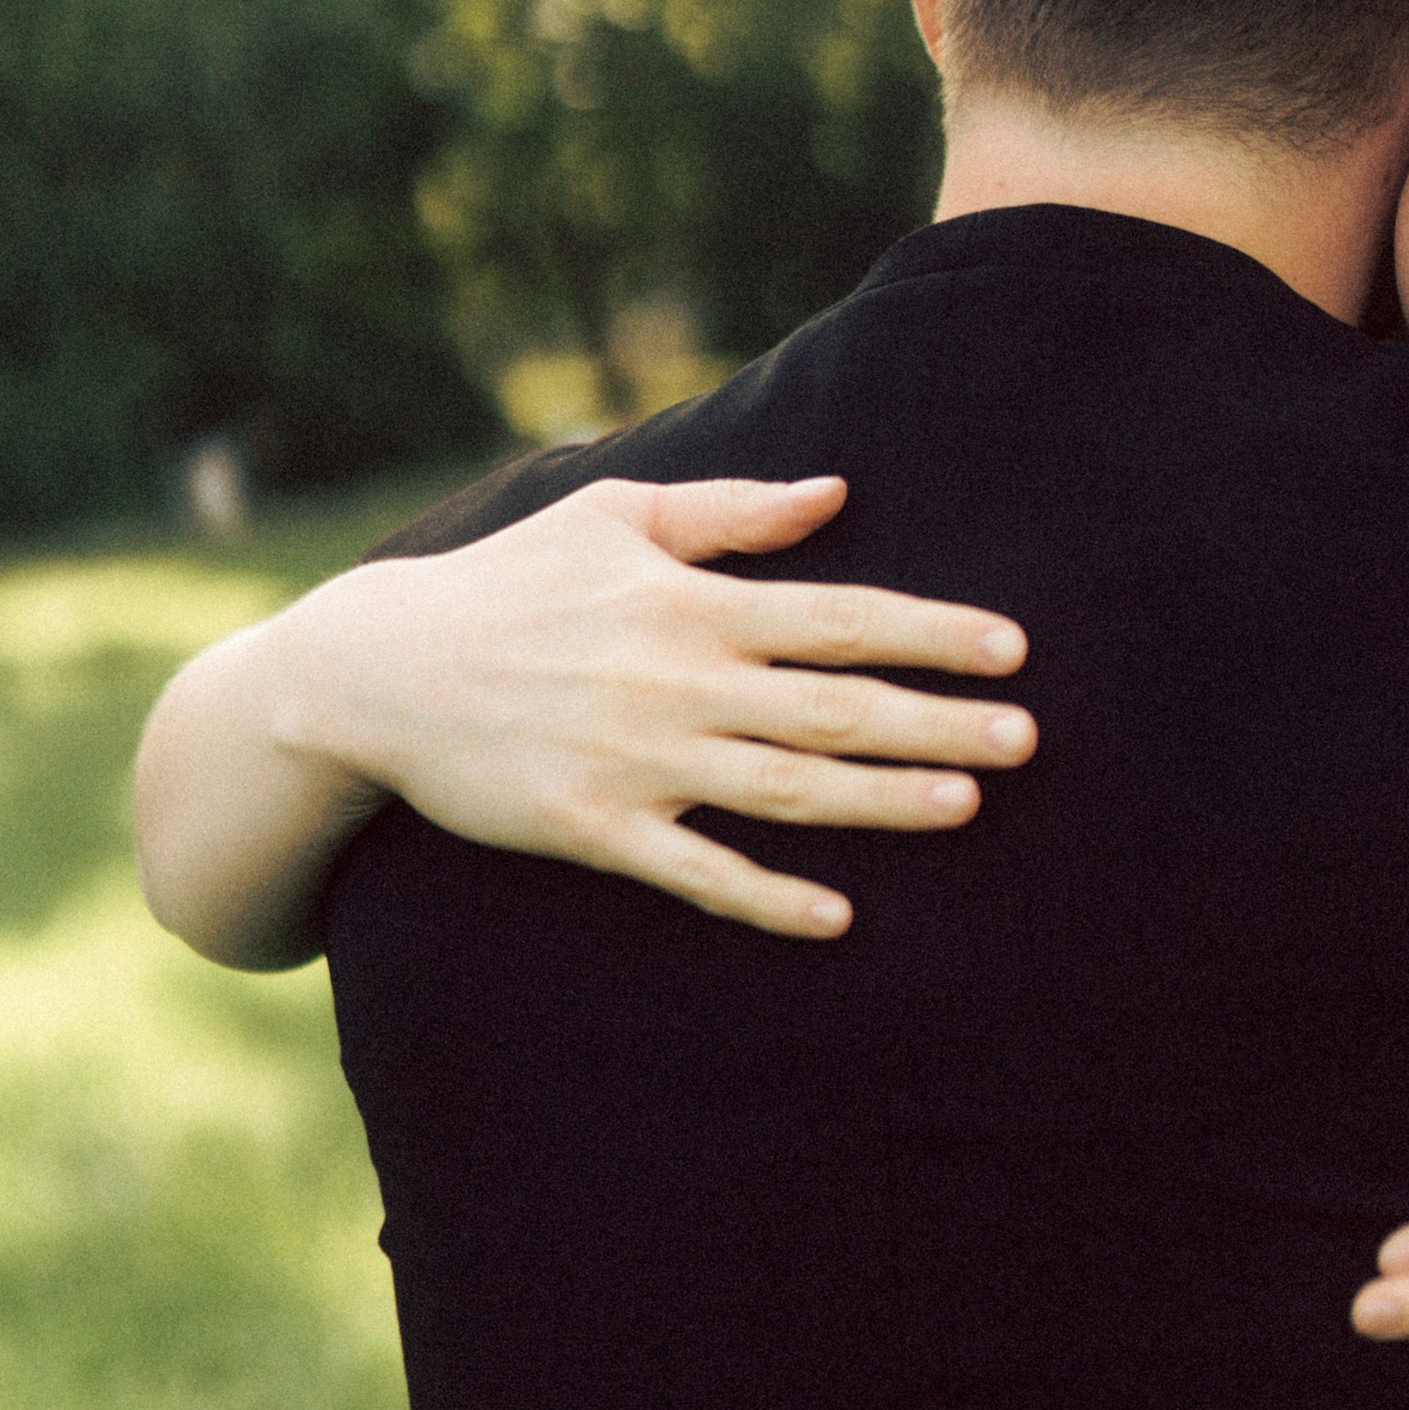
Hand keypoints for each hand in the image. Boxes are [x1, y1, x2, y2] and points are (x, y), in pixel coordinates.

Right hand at [276, 474, 1034, 937]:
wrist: (380, 668)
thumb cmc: (508, 581)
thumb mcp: (615, 514)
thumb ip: (732, 511)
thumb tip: (838, 493)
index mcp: (692, 602)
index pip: (842, 616)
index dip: (934, 633)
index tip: (1013, 649)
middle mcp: (678, 680)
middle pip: (835, 707)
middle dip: (939, 722)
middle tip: (1029, 739)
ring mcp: (637, 758)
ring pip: (786, 788)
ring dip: (882, 803)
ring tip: (966, 807)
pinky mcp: (592, 827)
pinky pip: (695, 871)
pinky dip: (767, 895)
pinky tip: (837, 916)